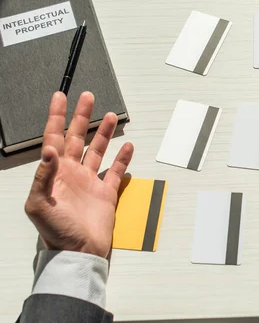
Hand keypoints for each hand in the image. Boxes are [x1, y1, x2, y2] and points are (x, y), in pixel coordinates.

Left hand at [25, 92, 133, 257]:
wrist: (79, 252)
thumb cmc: (56, 232)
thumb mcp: (39, 205)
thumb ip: (44, 176)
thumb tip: (50, 150)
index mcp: (56, 173)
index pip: (55, 138)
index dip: (56, 117)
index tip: (60, 97)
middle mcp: (72, 173)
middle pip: (78, 137)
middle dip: (82, 117)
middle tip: (87, 97)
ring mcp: (90, 181)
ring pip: (98, 150)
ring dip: (104, 133)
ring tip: (111, 116)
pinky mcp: (106, 192)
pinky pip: (116, 171)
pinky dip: (123, 159)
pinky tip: (128, 147)